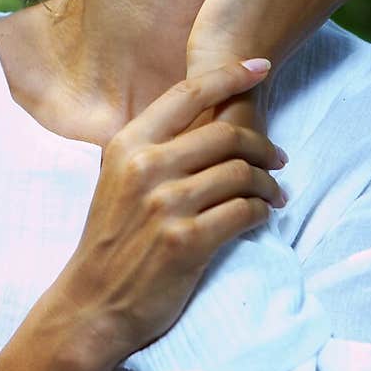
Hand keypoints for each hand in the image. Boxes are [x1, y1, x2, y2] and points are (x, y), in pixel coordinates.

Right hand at [53, 61, 285, 365]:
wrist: (92, 303)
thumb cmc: (111, 241)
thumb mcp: (117, 180)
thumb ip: (152, 148)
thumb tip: (206, 117)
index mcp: (128, 145)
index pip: (188, 93)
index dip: (231, 75)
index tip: (261, 67)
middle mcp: (145, 168)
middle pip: (226, 134)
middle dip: (263, 144)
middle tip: (277, 159)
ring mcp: (166, 205)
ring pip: (241, 174)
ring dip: (268, 183)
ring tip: (274, 194)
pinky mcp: (187, 242)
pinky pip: (244, 212)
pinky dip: (261, 212)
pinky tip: (261, 216)